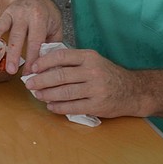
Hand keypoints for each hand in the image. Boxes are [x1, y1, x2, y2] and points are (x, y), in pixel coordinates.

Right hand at [0, 0, 62, 74]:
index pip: (38, 42)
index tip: (34, 73)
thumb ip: (54, 42)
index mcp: (42, 18)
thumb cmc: (44, 10)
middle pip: (23, 38)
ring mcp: (16, 13)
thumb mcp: (55, 23)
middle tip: (16, 72)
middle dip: (19, 57)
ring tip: (7, 67)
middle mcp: (29, 15)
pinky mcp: (6, 13)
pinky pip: (0, 23)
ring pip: (12, 34)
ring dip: (9, 52)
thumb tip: (52, 63)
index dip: (35, 58)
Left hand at [23, 48, 141, 117]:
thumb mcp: (93, 61)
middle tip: (29, 84)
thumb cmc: (107, 74)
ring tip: (38, 95)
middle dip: (40, 80)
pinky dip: (58, 107)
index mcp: (89, 57)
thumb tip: (43, 64)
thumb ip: (73, 61)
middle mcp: (93, 71)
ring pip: (64, 92)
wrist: (133, 91)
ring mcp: (96, 89)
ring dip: (47, 95)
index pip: (61, 56)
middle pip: (60, 76)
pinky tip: (51, 106)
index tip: (33, 67)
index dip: (43, 62)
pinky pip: (73, 107)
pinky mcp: (97, 105)